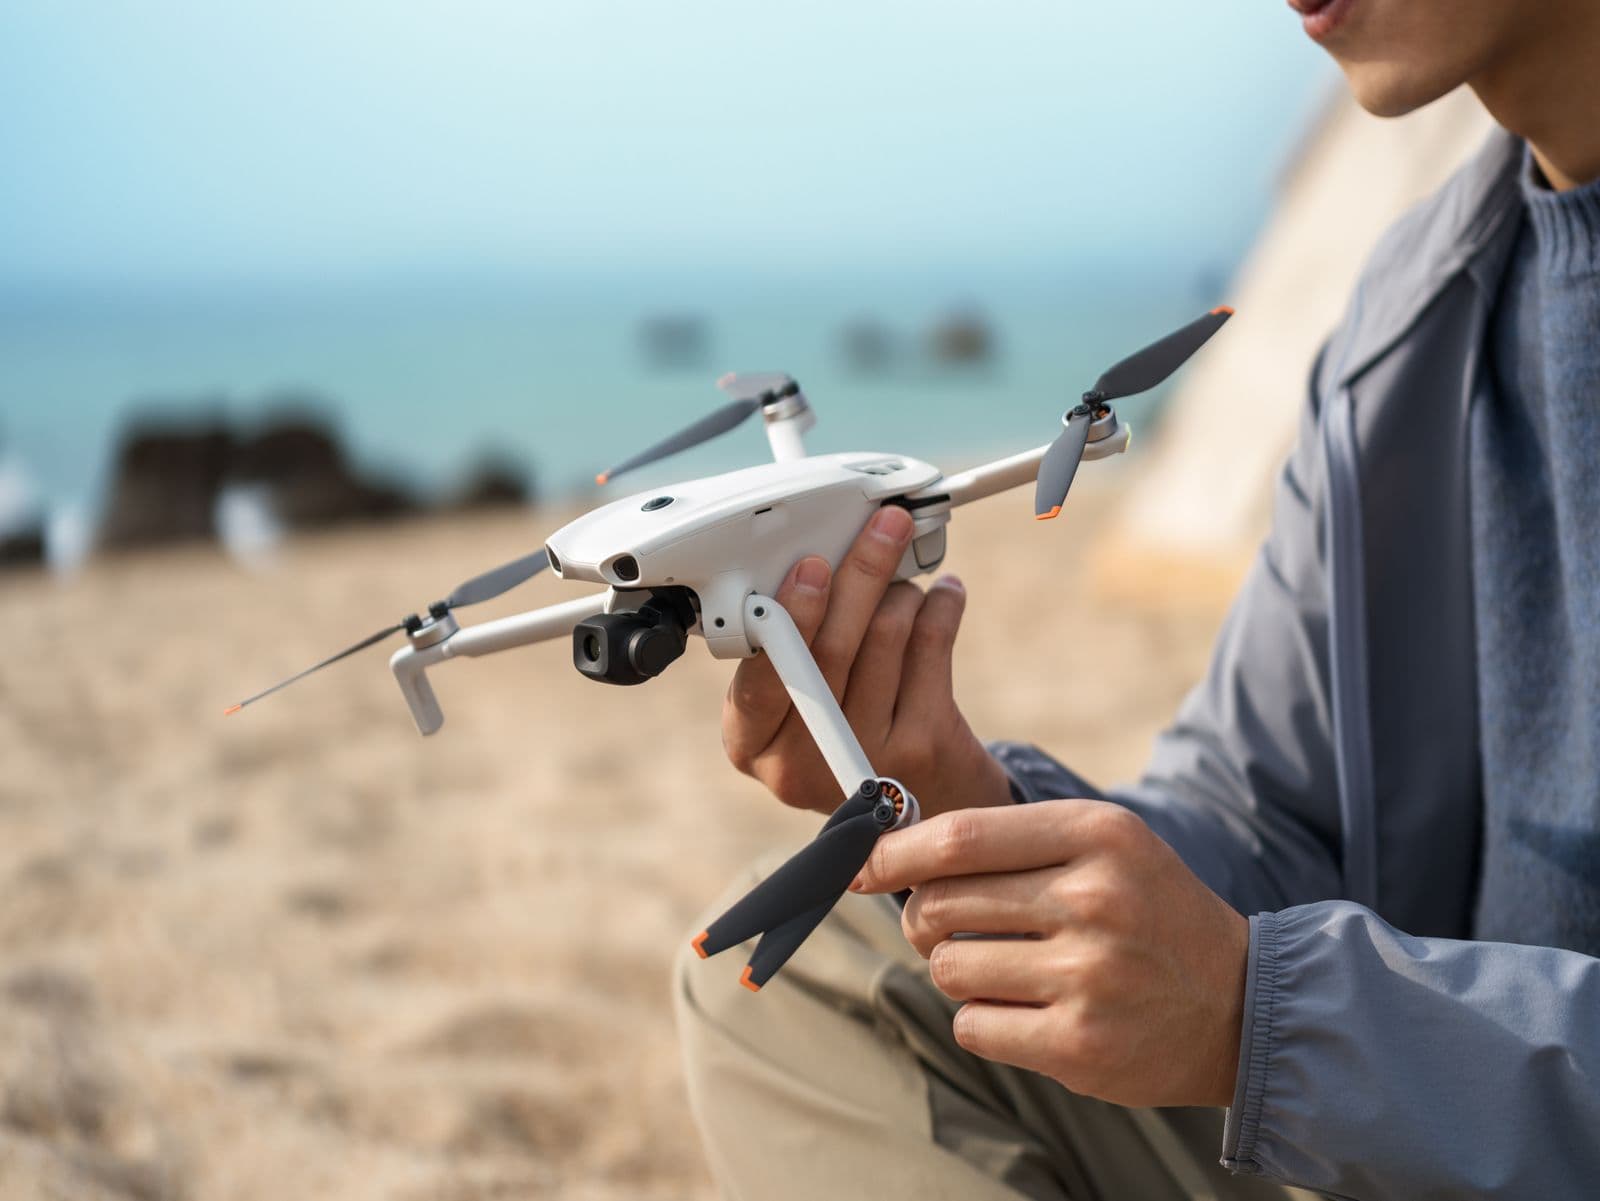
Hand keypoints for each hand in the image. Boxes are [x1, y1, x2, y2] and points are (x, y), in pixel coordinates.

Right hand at [722, 504, 1012, 818]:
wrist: (918, 802)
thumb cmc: (841, 732)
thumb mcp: (792, 705)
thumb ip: (787, 651)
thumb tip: (816, 563)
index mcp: (750, 745)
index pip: (759, 680)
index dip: (789, 619)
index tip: (810, 567)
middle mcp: (800, 764)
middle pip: (832, 649)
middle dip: (860, 574)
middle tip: (883, 528)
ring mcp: (866, 759)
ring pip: (886, 638)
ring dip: (901, 592)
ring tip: (905, 581)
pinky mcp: (923, 747)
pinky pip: (932, 648)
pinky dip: (940, 607)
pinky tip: (943, 594)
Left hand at [852, 800, 1248, 1108]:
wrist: (1240, 1004)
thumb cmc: (1147, 912)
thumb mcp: (1101, 846)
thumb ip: (1006, 841)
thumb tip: (888, 857)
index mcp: (1097, 834)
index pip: (958, 838)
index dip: (893, 852)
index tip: (861, 865)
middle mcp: (1094, 899)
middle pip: (941, 903)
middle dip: (922, 918)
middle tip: (945, 926)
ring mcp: (1088, 976)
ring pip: (949, 967)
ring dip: (958, 970)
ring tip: (1009, 968)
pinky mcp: (1079, 1044)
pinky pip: (972, 1025)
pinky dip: (983, 1019)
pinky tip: (1027, 1009)